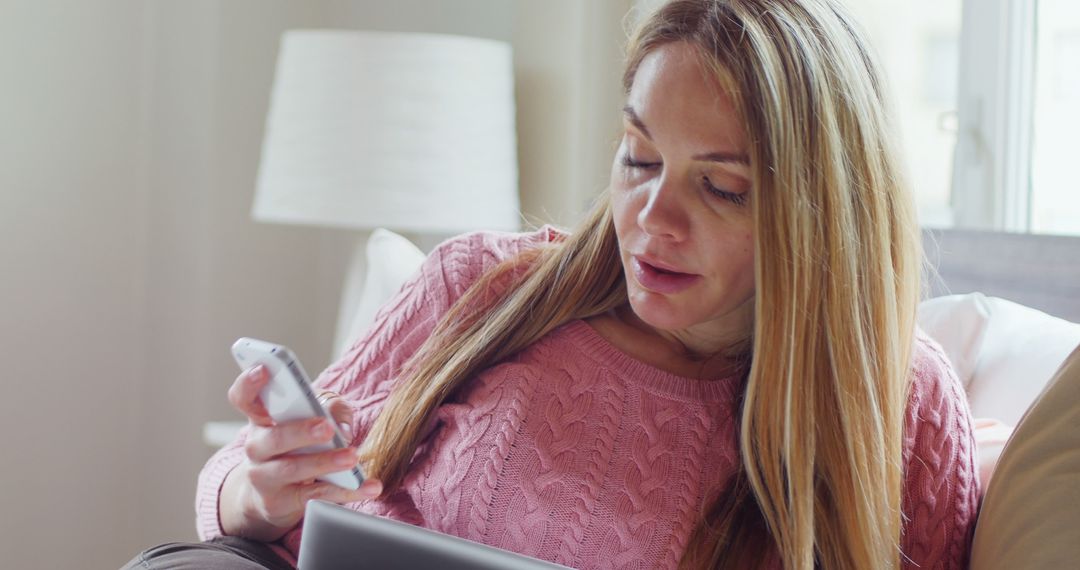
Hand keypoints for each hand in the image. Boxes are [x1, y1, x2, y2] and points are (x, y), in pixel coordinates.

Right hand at [218, 365, 382, 540]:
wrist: (272, 495)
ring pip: (292, 469)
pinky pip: (316, 495)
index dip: (249, 383)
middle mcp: (256, 448)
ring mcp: (265, 477)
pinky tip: (369, 487)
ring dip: (325, 463)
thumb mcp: (311, 420)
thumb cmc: (295, 446)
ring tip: (352, 457)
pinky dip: (346, 492)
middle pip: (273, 439)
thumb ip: (331, 408)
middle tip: (326, 427)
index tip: (263, 368)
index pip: (244, 398)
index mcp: (261, 419)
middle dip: (300, 432)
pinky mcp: (280, 502)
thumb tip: (343, 424)